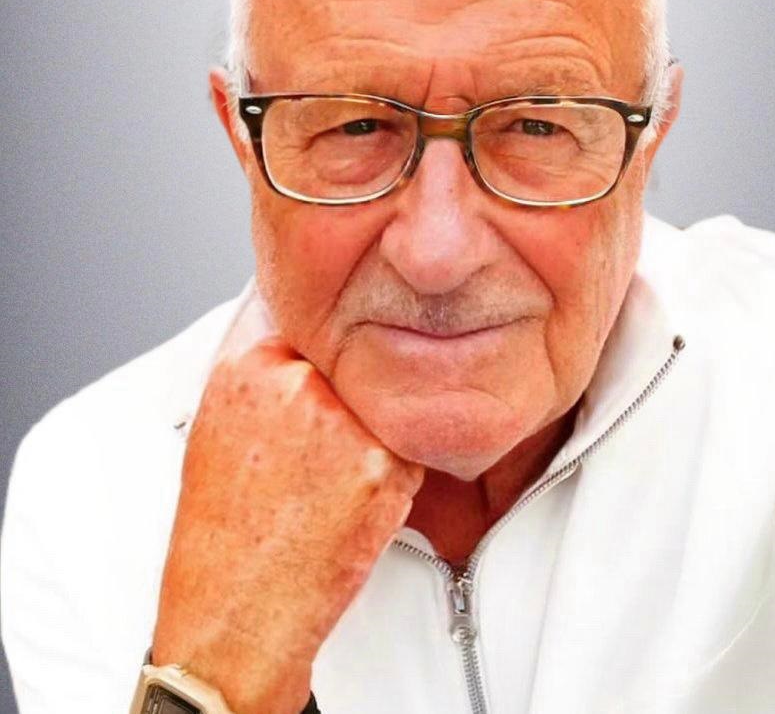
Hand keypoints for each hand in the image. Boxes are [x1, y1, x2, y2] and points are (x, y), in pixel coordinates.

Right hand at [152, 288, 423, 713]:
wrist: (236, 612)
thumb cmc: (222, 528)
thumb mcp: (217, 424)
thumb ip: (261, 365)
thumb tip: (298, 321)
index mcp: (246, 365)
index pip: (308, 309)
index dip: (328, 331)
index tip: (334, 344)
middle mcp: (295, 384)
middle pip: (357, 352)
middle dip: (353, 385)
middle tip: (326, 437)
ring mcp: (341, 423)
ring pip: (389, 395)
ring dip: (376, 424)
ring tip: (331, 475)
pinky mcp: (383, 467)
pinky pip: (411, 442)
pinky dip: (395, 466)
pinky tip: (352, 499)